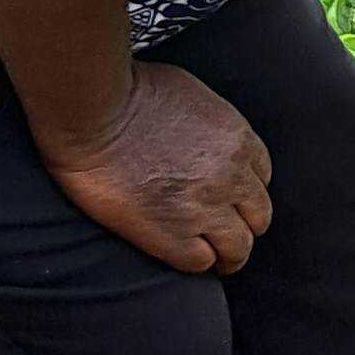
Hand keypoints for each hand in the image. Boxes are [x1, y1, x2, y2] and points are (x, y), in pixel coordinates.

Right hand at [39, 62, 273, 272]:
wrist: (93, 112)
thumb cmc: (127, 90)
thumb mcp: (188, 91)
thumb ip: (206, 121)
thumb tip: (198, 133)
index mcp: (237, 139)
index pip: (261, 177)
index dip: (244, 190)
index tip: (229, 197)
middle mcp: (232, 176)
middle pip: (258, 216)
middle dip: (242, 223)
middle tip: (221, 230)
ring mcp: (206, 208)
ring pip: (238, 248)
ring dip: (226, 252)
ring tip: (210, 255)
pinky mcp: (173, 235)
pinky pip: (201, 264)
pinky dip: (195, 262)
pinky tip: (181, 254)